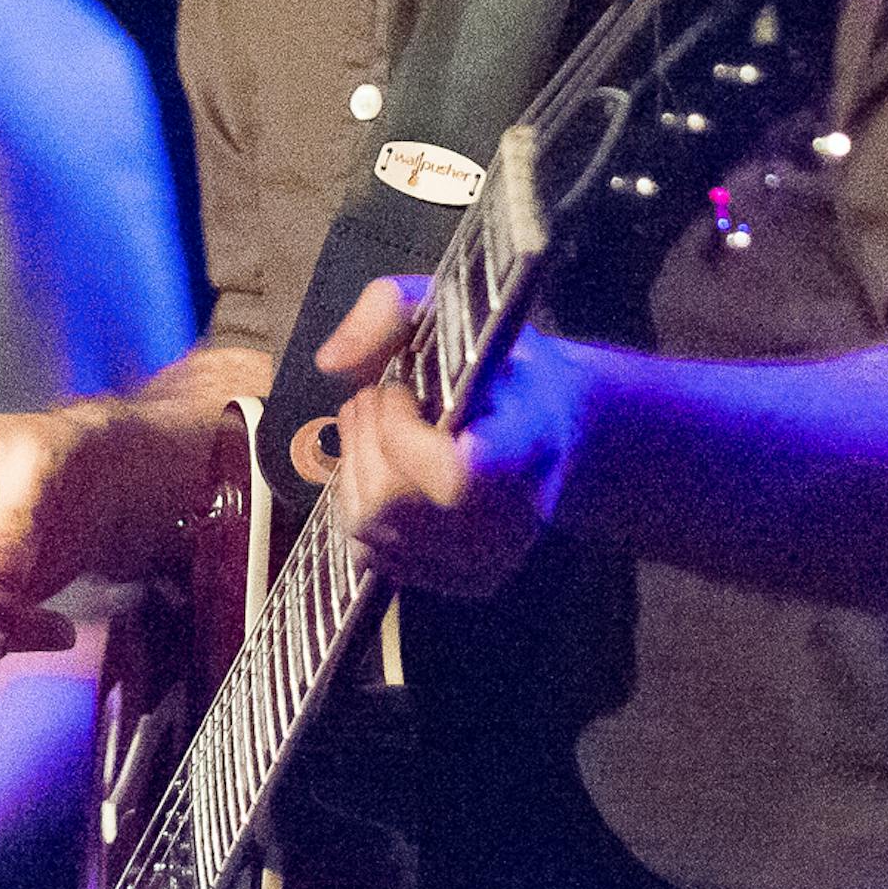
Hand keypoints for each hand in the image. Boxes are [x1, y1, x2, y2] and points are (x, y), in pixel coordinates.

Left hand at [318, 278, 592, 598]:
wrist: (556, 429)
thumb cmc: (503, 365)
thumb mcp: (458, 305)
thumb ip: (391, 309)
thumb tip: (330, 361)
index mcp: (526, 447)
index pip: (452, 477)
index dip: (401, 431)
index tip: (402, 388)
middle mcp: (510, 521)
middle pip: (390, 502)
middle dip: (365, 437)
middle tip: (380, 398)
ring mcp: (483, 562)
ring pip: (369, 528)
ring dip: (354, 465)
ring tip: (379, 427)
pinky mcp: (456, 583)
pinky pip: (370, 554)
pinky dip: (360, 504)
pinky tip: (384, 469)